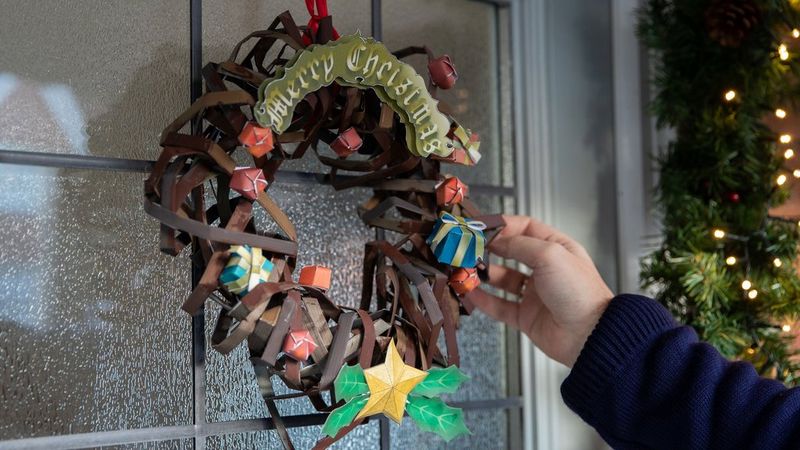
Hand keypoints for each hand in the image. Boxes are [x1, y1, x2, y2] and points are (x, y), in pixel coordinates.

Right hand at [467, 215, 613, 366]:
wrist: (590, 336)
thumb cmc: (579, 292)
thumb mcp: (550, 255)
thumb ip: (520, 244)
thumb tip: (498, 239)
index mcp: (557, 249)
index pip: (525, 228)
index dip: (503, 226)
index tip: (481, 226)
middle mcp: (545, 269)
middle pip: (511, 252)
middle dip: (489, 249)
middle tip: (470, 247)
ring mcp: (535, 294)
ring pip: (503, 279)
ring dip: (484, 274)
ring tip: (468, 270)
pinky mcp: (526, 317)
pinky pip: (500, 306)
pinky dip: (484, 299)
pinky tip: (471, 293)